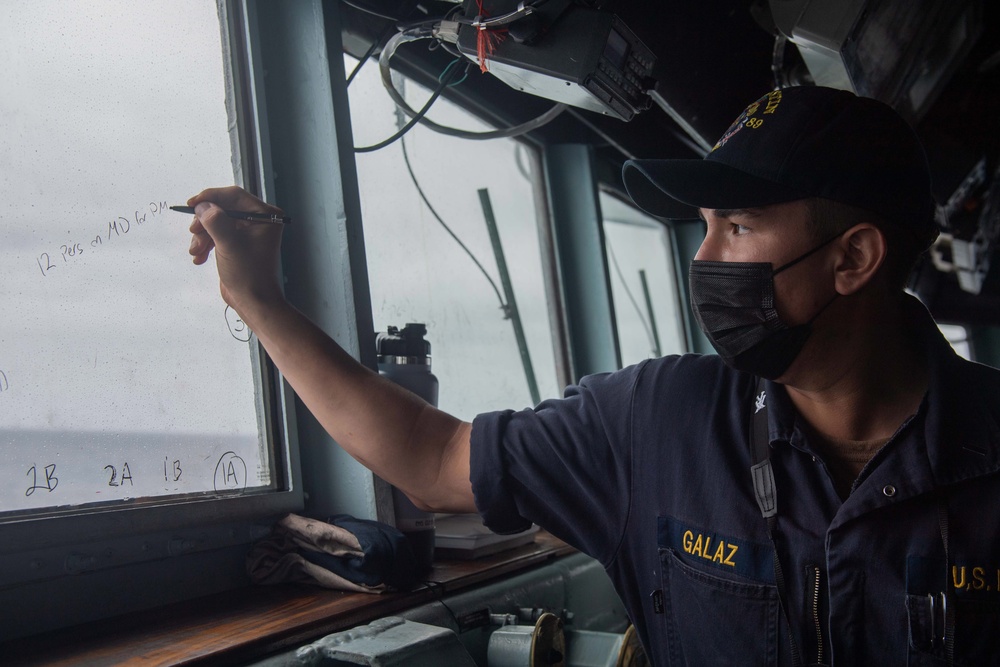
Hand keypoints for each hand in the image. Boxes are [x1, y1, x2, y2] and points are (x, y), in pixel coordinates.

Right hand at [187, 186, 284, 318]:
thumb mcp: (229, 245)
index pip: (234, 196)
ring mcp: (246, 231)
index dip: (211, 197)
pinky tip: (199, 258)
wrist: (253, 301)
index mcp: (265, 215)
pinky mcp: (236, 242)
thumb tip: (202, 206)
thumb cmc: (248, 274)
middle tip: (194, 233)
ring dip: (202, 236)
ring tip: (196, 252)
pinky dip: (206, 244)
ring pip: (216, 222)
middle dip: (205, 222)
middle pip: (222, 208)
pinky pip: (216, 234)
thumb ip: (215, 222)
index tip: (192, 204)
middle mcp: (258, 220)